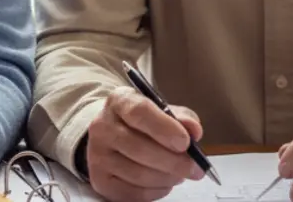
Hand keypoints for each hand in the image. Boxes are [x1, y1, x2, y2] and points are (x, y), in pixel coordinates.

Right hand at [85, 87, 204, 201]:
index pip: (139, 112)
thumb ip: (181, 118)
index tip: (186, 143)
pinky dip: (156, 191)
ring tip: (180, 174)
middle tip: (195, 168)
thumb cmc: (144, 123)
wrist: (113, 135)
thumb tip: (194, 131)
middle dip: (173, 161)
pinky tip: (165, 182)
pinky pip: (133, 193)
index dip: (164, 128)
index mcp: (119, 101)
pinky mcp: (99, 180)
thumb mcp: (162, 111)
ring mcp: (97, 154)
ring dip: (167, 178)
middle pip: (139, 148)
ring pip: (138, 174)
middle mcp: (102, 126)